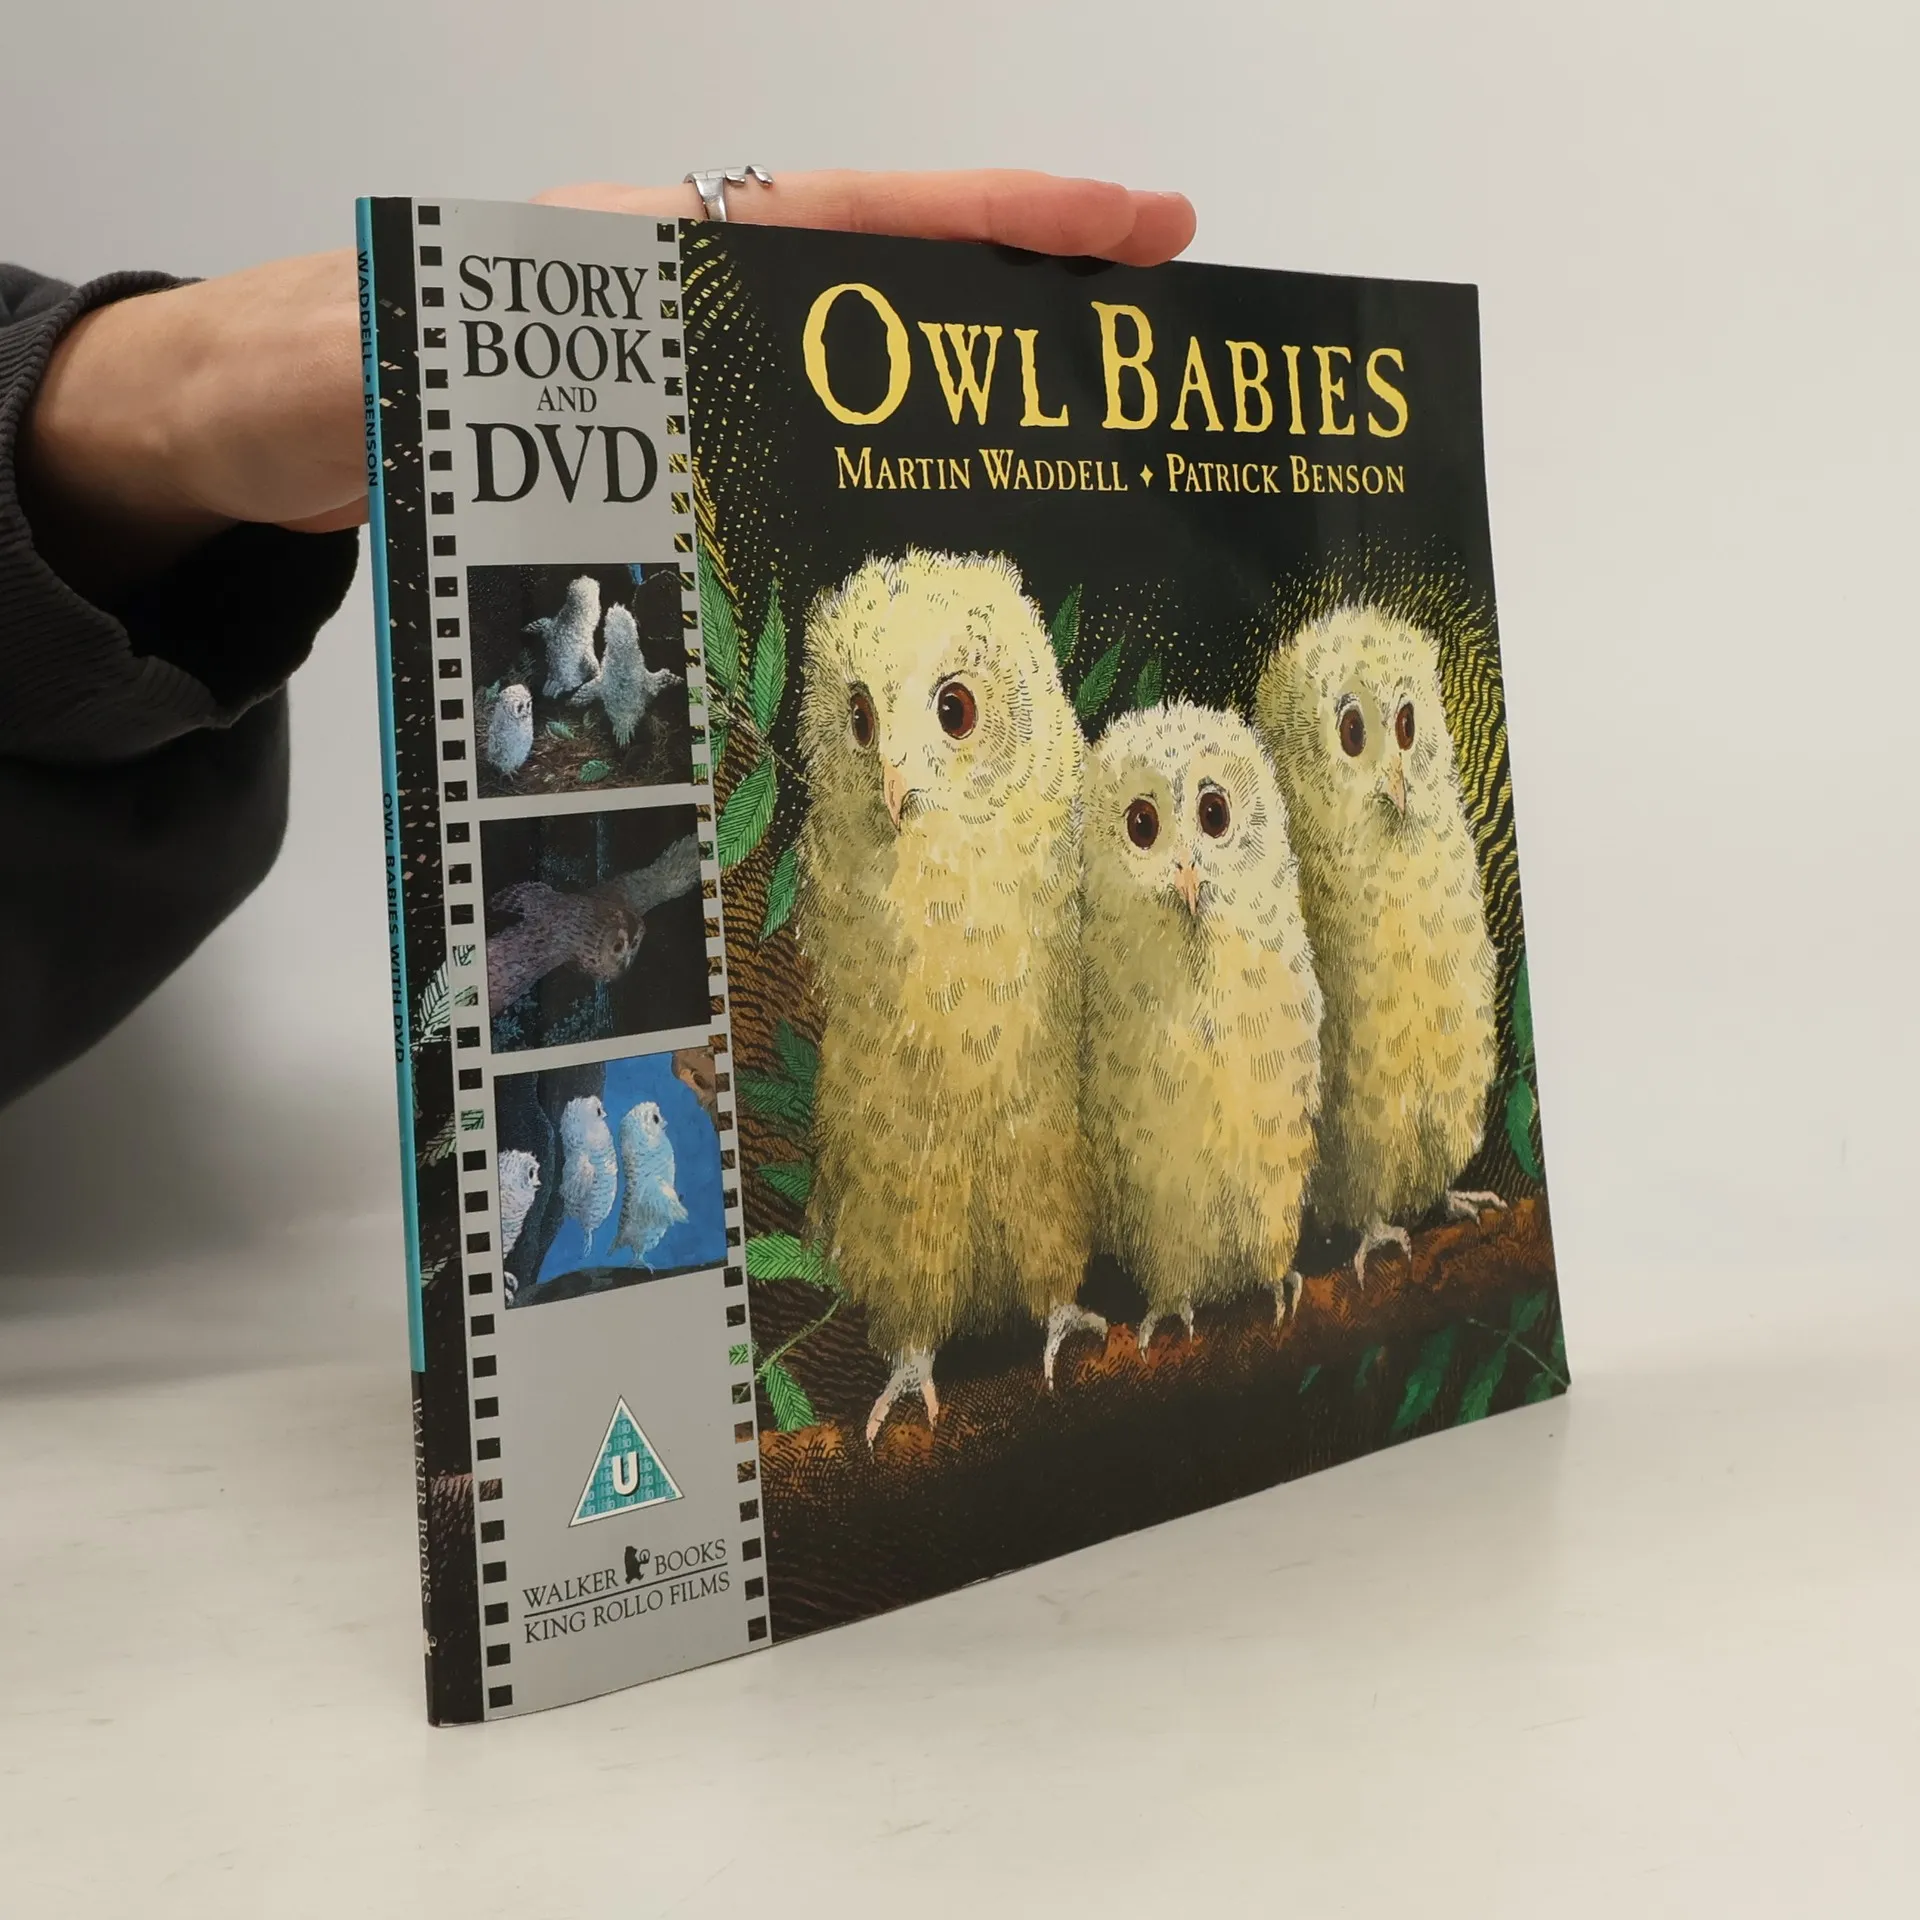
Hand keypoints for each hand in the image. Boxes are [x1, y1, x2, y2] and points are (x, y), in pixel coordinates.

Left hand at [18, 171, 1195, 602]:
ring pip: (855, 360)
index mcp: (660, 248)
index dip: (1009, 224)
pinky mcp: (659, 425)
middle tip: (1158, 342)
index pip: (867, 216)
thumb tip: (630, 399)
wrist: (257, 411)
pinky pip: (797, 430)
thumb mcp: (419, 363)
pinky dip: (870, 454)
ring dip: (960, 388)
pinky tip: (917, 508)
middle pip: (892, 278)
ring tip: (1079, 436)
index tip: (1140, 226)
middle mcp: (692, 293)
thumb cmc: (329, 371)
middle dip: (1026, 301)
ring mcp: (682, 360)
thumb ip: (523, 370)